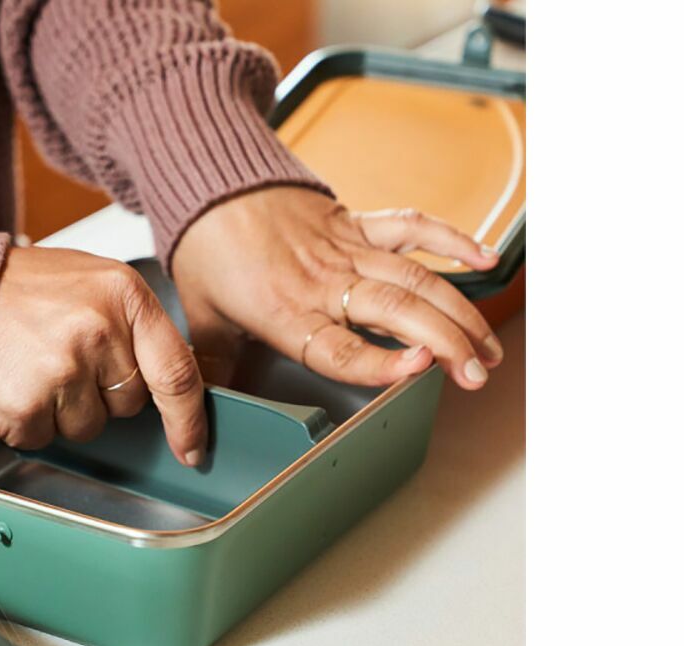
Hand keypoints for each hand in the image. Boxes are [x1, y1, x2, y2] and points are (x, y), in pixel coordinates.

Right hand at [0, 247, 206, 465]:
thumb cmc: (18, 289)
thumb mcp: (91, 282)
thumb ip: (132, 324)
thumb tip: (168, 381)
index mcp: (123, 294)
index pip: (177, 371)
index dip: (188, 418)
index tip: (191, 446)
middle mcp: (98, 331)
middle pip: (128, 403)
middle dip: (101, 394)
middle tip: (61, 358)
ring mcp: (62, 370)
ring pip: (87, 426)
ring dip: (61, 410)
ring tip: (32, 367)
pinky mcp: (26, 404)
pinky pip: (44, 436)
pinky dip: (26, 420)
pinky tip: (12, 383)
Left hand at [171, 187, 503, 389]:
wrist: (207, 182)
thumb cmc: (205, 250)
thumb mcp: (203, 318)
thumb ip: (214, 370)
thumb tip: (196, 425)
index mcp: (285, 311)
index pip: (340, 347)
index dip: (383, 362)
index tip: (422, 370)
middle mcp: (322, 281)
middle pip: (396, 311)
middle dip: (446, 343)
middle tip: (476, 375)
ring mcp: (344, 248)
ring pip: (414, 276)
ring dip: (458, 311)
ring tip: (487, 348)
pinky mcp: (354, 221)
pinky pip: (410, 226)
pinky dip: (450, 239)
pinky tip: (485, 261)